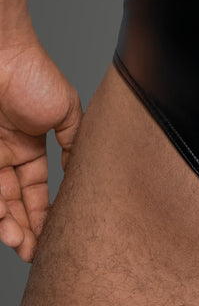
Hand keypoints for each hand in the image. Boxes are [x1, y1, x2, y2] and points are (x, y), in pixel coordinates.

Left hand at [0, 35, 83, 261]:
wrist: (0, 53)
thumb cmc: (33, 73)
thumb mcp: (67, 113)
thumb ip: (74, 144)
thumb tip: (83, 174)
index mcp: (29, 146)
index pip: (35, 189)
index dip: (44, 214)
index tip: (53, 237)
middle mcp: (5, 155)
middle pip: (14, 202)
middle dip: (25, 229)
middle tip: (35, 252)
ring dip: (9, 226)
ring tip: (22, 245)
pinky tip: (8, 226)